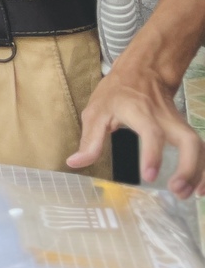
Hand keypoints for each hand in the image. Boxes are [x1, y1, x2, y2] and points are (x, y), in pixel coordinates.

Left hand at [69, 55, 204, 194]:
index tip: (149, 176)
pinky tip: (200, 190)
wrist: (142, 71)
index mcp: (140, 112)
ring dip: (199, 173)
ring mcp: (179, 125)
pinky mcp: (186, 132)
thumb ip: (90, 140)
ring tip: (189, 195)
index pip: (152, 132)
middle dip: (188, 168)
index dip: (152, 154)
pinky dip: (204, 171)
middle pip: (188, 141)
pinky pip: (202, 151)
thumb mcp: (96, 111)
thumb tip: (74, 163)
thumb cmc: (117, 93)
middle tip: (177, 190)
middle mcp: (166, 119)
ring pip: (200, 147)